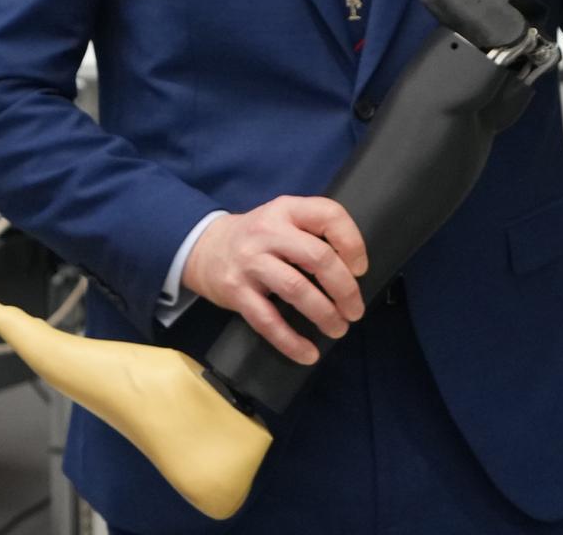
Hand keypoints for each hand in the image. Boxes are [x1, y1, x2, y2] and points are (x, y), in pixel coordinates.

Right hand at [181, 196, 367, 364]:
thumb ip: (312, 234)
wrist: (202, 247)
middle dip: (345, 289)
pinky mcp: (235, 290)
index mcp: (286, 209)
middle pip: (318, 257)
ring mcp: (250, 261)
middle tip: (355, 310)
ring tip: (338, 329)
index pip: (328, 215)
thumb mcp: (282, 220)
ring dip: (324, 314)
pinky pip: (267, 320)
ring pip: (296, 289)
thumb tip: (353, 273)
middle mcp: (267, 231)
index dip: (352, 243)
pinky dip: (291, 341)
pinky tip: (308, 353)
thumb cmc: (256, 238)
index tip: (360, 269)